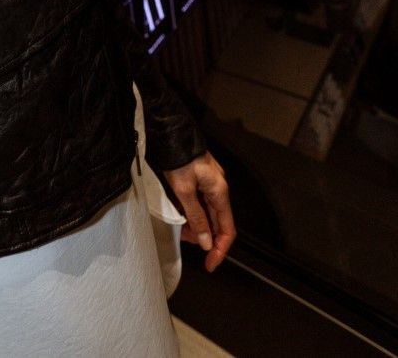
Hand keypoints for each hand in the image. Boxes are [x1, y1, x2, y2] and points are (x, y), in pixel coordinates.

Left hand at [161, 152, 235, 272]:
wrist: (169, 132)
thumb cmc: (177, 159)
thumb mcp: (184, 191)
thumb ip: (196, 218)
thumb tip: (207, 243)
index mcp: (220, 192)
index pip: (227, 229)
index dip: (220, 249)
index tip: (209, 264)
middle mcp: (218, 188)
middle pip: (217, 222)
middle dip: (203, 236)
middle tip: (185, 241)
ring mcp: (210, 183)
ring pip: (207, 213)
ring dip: (196, 225)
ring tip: (179, 228)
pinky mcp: (200, 178)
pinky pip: (200, 202)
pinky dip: (192, 213)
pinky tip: (180, 215)